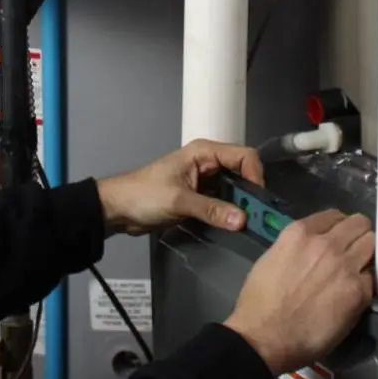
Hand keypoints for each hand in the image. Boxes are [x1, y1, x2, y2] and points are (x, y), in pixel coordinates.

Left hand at [96, 139, 264, 235]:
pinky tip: (236, 226)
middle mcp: (208, 163)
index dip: (255, 175)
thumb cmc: (144, 195)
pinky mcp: (200, 197)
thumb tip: (243, 220)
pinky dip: (230, 212)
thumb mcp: (178, 201)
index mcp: (204, 152)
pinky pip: (223, 202)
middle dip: (251, 193)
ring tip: (251, 224)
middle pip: (242, 173)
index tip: (259, 201)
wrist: (118, 208)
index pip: (243, 156)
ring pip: (234, 189)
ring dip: (242, 205)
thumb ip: (211, 209)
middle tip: (260, 217)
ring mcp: (204, 180)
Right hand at [223, 210, 373, 375]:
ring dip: (367, 254)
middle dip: (358, 235)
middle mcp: (327, 243)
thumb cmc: (259, 302)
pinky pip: (372, 277)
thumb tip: (311, 251)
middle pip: (360, 225)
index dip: (339, 227)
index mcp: (300, 233)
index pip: (334, 215)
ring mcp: (345, 266)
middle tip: (353, 251)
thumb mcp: (272, 258)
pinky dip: (366, 282)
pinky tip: (355, 293)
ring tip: (358, 269)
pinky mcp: (358, 292)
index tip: (338, 238)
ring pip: (372, 245)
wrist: (265, 337)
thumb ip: (297, 247)